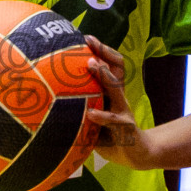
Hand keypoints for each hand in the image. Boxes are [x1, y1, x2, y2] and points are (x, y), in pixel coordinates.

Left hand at [83, 34, 160, 169]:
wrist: (137, 154)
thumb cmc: (111, 133)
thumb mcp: (97, 116)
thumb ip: (83, 105)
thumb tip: (53, 95)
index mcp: (112, 93)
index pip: (111, 65)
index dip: (101, 49)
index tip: (85, 37)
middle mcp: (119, 97)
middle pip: (115, 68)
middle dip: (103, 53)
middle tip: (88, 41)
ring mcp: (123, 111)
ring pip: (116, 89)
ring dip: (104, 75)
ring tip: (92, 65)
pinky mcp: (125, 129)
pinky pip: (113, 121)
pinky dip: (102, 117)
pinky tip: (91, 114)